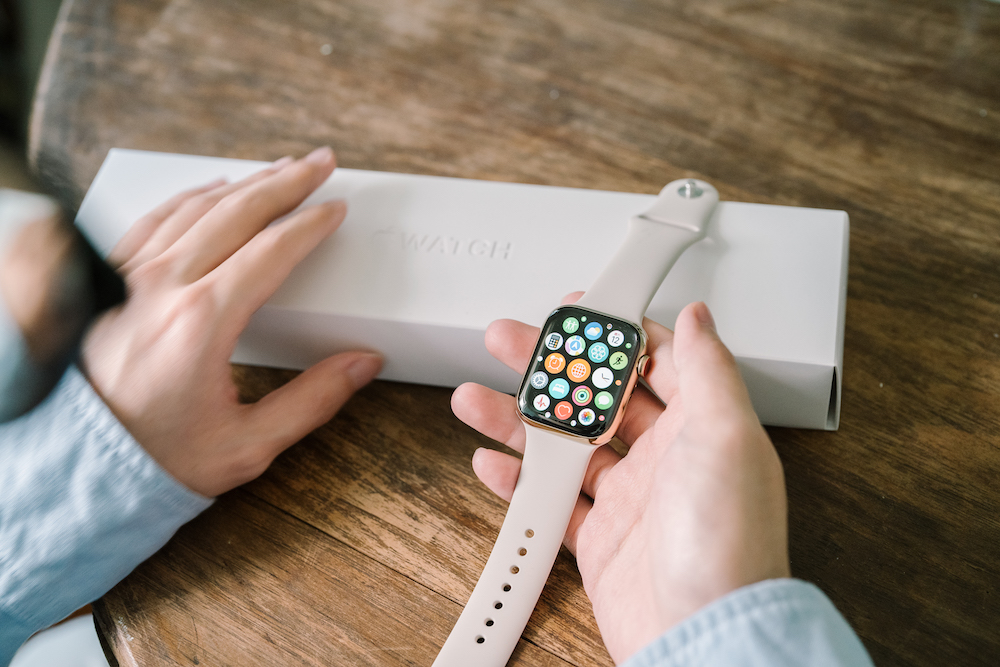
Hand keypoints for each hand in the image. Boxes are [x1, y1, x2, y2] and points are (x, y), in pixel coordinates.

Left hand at [82, 147, 381, 497]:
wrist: (81, 466)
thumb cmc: (160, 458)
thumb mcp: (248, 444)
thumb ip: (312, 401)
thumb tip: (363, 363)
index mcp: (202, 322)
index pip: (272, 251)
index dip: (311, 225)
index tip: (337, 209)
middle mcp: (164, 287)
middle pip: (236, 212)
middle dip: (286, 181)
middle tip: (320, 163)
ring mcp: (130, 279)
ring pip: (196, 207)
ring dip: (244, 183)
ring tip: (278, 169)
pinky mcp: (110, 283)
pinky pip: (155, 219)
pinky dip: (191, 197)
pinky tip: (212, 191)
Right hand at [451, 299, 788, 663]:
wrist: (702, 637)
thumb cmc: (728, 545)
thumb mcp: (727, 438)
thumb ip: (709, 370)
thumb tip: (697, 317)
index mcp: (699, 427)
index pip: (651, 361)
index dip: (610, 332)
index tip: (574, 312)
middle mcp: (665, 459)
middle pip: (595, 398)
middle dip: (548, 368)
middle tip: (507, 343)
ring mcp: (629, 499)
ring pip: (562, 445)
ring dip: (518, 420)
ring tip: (477, 397)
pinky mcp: (600, 539)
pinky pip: (550, 499)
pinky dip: (517, 481)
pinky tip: (490, 462)